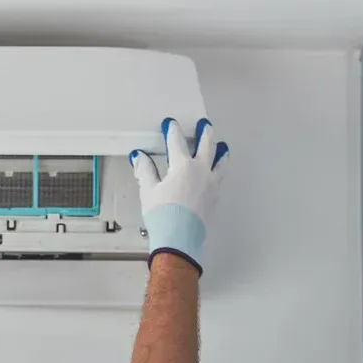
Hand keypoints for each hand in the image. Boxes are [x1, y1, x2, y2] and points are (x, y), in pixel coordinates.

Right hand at [130, 117, 228, 273]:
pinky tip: (218, 171)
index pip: (176, 142)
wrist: (180, 239)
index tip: (170, 123)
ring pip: (220, 161)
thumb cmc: (162, 215)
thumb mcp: (149, 191)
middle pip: (206, 145)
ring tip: (223, 145)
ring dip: (220, 151)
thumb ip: (145, 170)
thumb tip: (139, 156)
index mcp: (182, 166)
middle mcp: (201, 171)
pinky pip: (220, 177)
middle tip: (205, 124)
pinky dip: (220, 169)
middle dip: (204, 133)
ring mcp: (211, 184)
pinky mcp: (215, 197)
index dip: (172, 131)